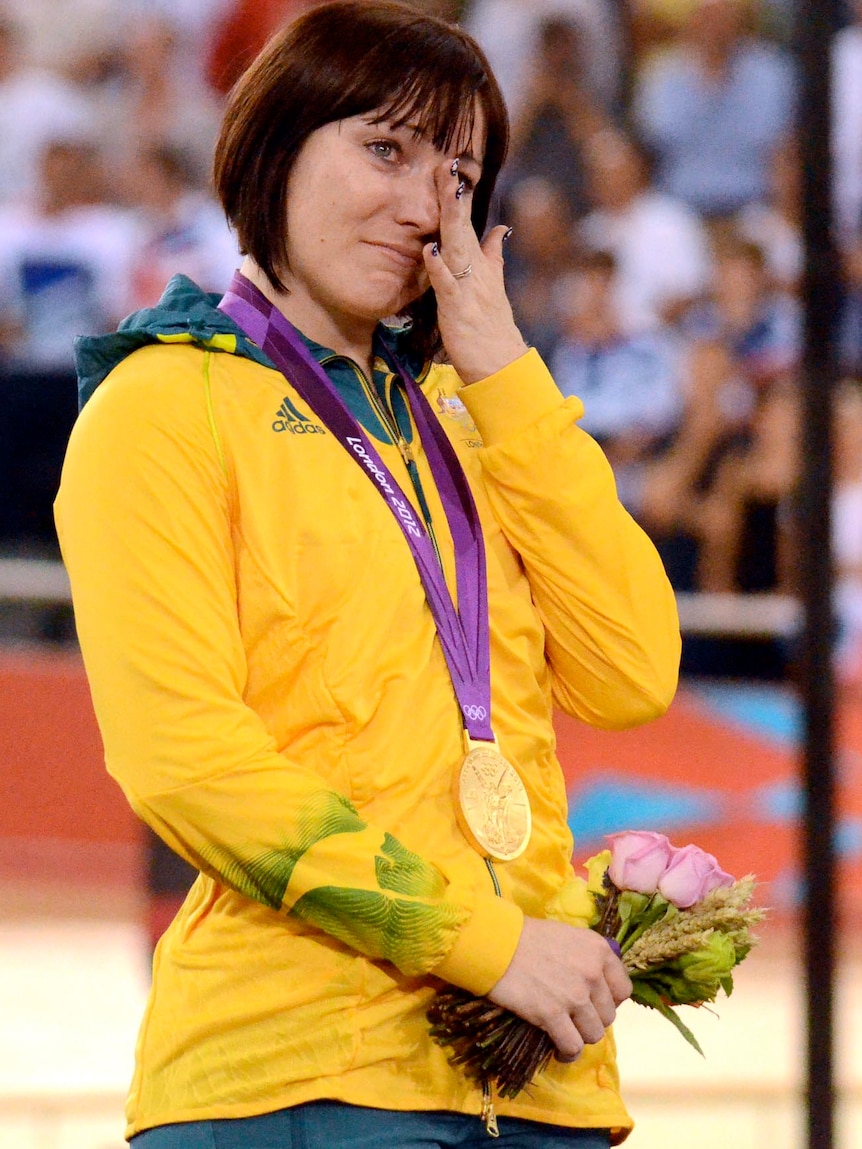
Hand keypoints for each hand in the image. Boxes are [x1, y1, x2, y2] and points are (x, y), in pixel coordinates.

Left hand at [422, 158, 527, 383]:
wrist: (501, 363)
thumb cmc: (491, 328)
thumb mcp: (493, 285)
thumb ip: (494, 256)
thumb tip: (501, 229)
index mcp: (482, 264)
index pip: (468, 222)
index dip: (459, 196)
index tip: (451, 165)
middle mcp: (477, 270)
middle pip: (463, 227)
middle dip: (454, 196)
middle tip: (447, 165)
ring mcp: (468, 287)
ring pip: (458, 248)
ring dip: (451, 221)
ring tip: (445, 194)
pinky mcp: (459, 309)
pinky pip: (448, 285)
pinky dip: (439, 268)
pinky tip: (430, 251)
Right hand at [487, 917, 631, 1062]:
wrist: (496, 943)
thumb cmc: (527, 936)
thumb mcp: (567, 936)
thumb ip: (587, 957)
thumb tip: (597, 982)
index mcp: (598, 950)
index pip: (623, 989)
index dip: (609, 1000)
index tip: (594, 1003)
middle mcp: (592, 973)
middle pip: (608, 1015)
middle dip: (592, 1019)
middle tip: (574, 1017)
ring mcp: (574, 995)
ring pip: (594, 1034)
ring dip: (580, 1036)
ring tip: (566, 1034)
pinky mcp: (552, 1015)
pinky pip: (572, 1046)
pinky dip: (567, 1052)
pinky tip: (558, 1049)